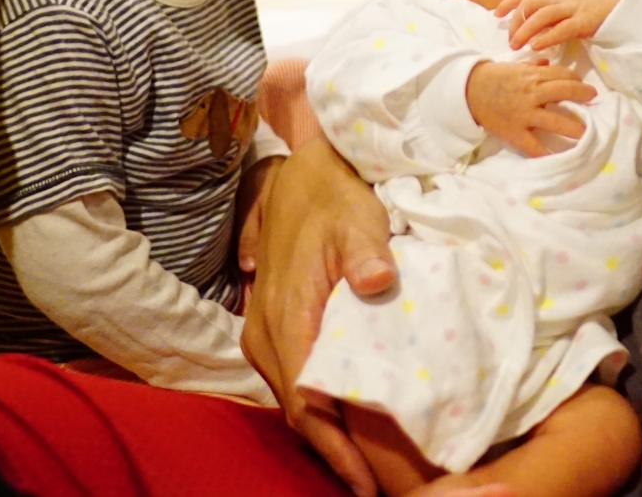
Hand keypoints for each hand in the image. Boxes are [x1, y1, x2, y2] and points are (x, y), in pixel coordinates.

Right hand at [241, 136, 395, 496]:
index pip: (305, 400)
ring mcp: (263, 331)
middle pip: (297, 409)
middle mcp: (265, 331)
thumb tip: (375, 280)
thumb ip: (368, 250)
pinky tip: (349, 422)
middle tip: (377, 486)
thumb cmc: (337, 198)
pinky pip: (292, 380)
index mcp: (286, 315)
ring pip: (292, 398)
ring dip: (325, 431)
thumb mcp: (358, 217)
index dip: (334, 446)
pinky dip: (318, 407)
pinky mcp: (271, 327)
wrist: (305, 175)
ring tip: (369, 464)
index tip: (366, 482)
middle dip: (333, 451)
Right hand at [465, 59, 594, 156]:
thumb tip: (548, 63)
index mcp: (532, 77)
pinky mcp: (516, 132)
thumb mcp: (513, 67)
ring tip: (588, 133)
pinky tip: (559, 159)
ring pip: (556, 121)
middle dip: (583, 96)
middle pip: (566, 93)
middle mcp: (533, 94)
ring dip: (575, 128)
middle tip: (594, 101)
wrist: (468, 91)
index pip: (562, 76)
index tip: (582, 86)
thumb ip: (532, 66)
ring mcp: (525, 114)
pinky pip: (534, 146)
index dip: (576, 80)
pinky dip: (546, 154)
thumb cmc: (492, 77)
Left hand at [496, 0, 623, 52]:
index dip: (510, 1)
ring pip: (543, 14)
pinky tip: (537, 47)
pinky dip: (547, 37)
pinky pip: (563, 28)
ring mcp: (574, 7)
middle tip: (509, 39)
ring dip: (526, 30)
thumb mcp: (569, 4)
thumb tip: (528, 24)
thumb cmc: (593, 8)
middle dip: (516, 20)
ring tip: (516, 46)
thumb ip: (551, 11)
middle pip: (531, 3)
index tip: (496, 13)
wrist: (623, 7)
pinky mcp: (586, 21)